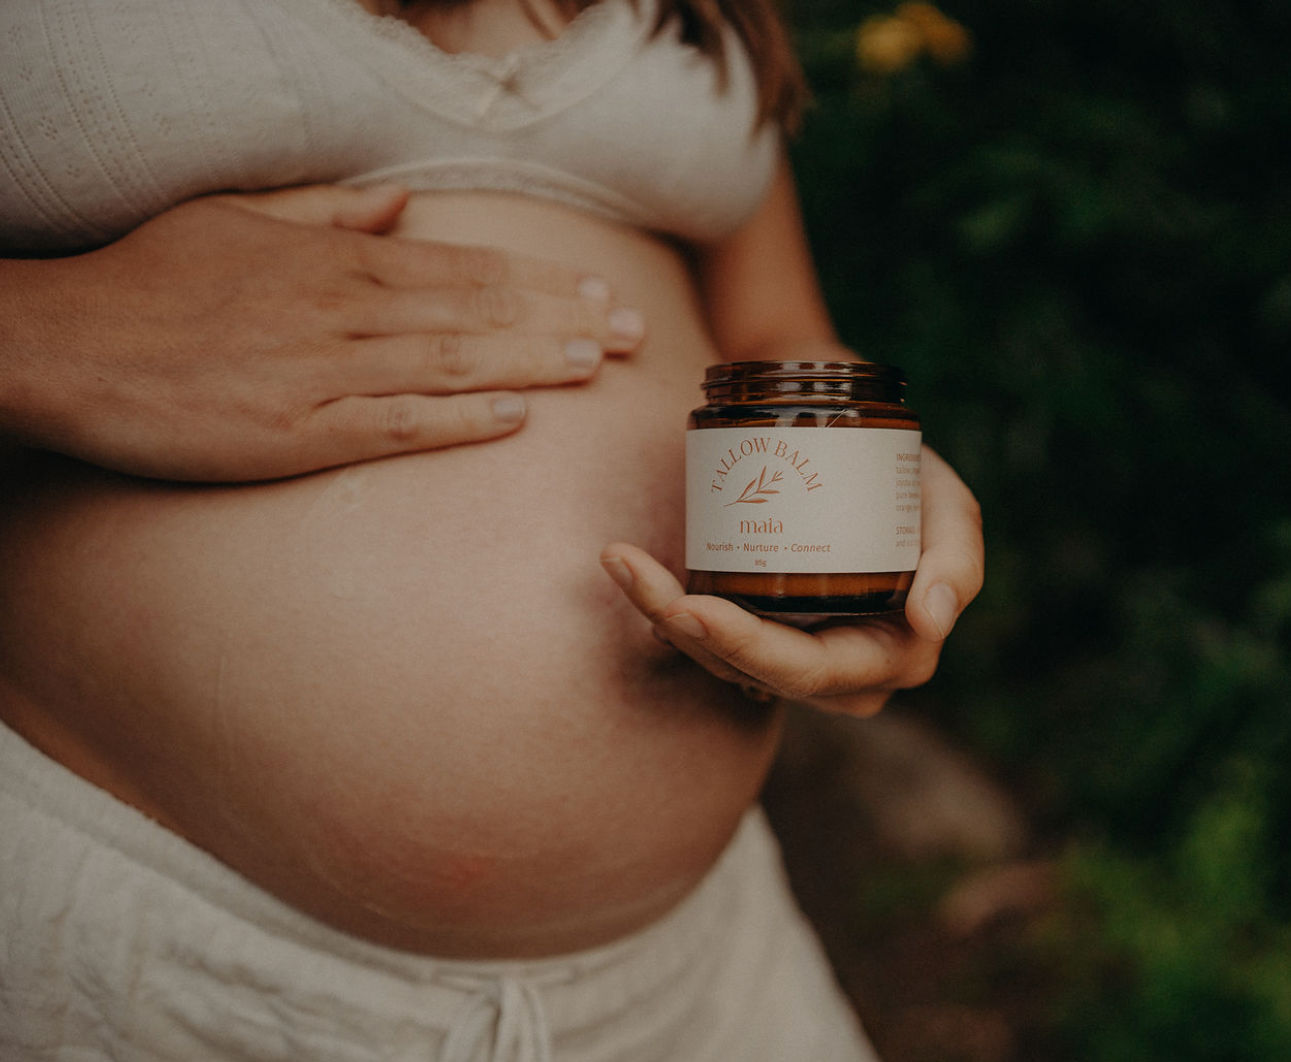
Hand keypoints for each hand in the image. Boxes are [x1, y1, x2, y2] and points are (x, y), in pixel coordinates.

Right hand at [1, 184, 643, 480]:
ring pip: (450, 363)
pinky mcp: (296, 433)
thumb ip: (330, 214)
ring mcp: (323, 373)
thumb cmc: (150, 281)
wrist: (65, 345)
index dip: (537, 281)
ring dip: (532, 363)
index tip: (596, 291)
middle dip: (562, 321)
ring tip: (597, 365)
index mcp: (335, 262)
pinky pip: (393, 425)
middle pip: (476, 312)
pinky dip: (455, 420)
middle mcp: (342, 312)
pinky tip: (512, 419)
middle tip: (632, 334)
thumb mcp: (239, 220)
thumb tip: (402, 205)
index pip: (462, 267)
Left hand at [600, 447, 982, 715]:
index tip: (693, 607)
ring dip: (659, 614)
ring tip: (620, 561)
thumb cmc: (909, 479)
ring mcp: (792, 655)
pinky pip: (704, 637)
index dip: (748, 648)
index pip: (810, 671)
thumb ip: (957, 559)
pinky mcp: (756, 630)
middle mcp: (838, 674)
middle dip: (687, 632)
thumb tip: (931, 620)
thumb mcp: (950, 507)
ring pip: (716, 659)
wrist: (864, 446)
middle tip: (633, 576)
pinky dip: (662, 604)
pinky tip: (628, 570)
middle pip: (750, 671)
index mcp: (892, 656)